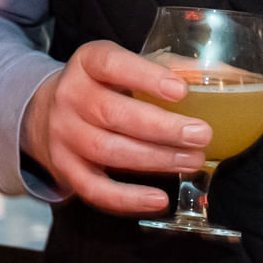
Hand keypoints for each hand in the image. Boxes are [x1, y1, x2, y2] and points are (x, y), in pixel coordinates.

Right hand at [22, 40, 207, 217]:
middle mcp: (69, 97)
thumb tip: (216, 76)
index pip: (110, 64)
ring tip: (192, 161)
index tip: (181, 90)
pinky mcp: (64, 169)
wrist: (46, 114)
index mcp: (87, 63)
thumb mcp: (124, 66)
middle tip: (201, 135)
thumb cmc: (103, 87)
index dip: (145, 77)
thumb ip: (165, 67)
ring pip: (108, 151)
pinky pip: (94, 189)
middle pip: (112, 114)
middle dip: (161, 127)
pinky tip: (159, 199)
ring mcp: (63, 136)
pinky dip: (127, 198)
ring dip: (155, 160)